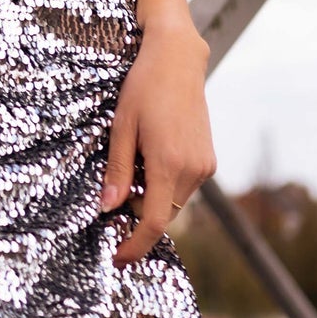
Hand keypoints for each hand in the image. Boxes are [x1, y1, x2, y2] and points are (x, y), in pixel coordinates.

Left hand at [101, 23, 215, 267]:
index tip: (117, 258)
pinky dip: (166, 184)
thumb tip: (107, 209)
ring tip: (134, 163)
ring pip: (174, 202)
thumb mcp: (121, 127)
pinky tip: (151, 156)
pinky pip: (184, 186)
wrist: (177, 59)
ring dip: (153, 197)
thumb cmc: (144, 88)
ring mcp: (205, 166)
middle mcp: (192, 170)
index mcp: (167, 164)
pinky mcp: (209, 159)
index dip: (134, 245)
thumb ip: (117, 170)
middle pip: (162, 214)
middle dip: (137, 216)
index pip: (152, 223)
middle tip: (114, 199)